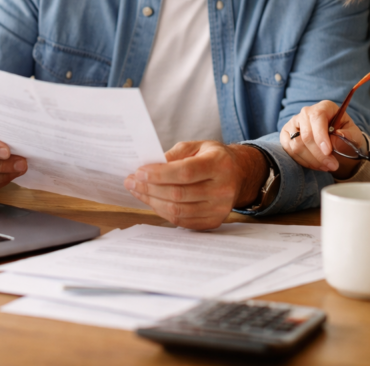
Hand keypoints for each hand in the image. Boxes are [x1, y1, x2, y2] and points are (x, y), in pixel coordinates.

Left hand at [123, 142, 266, 229]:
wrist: (238, 175)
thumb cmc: (213, 158)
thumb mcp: (197, 146)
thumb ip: (174, 155)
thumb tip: (149, 167)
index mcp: (219, 164)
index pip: (185, 172)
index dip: (159, 174)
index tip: (139, 172)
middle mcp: (223, 189)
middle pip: (179, 194)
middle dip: (149, 188)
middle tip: (131, 182)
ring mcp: (220, 209)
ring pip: (178, 211)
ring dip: (152, 202)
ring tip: (137, 191)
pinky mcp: (213, 222)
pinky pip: (182, 221)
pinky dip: (163, 212)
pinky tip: (152, 201)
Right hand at [279, 101, 366, 179]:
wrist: (337, 144)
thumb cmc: (346, 137)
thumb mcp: (354, 135)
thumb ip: (349, 135)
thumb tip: (339, 135)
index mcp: (324, 107)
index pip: (317, 117)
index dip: (321, 136)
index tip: (328, 151)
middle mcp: (306, 112)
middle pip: (306, 134)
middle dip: (319, 154)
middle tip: (332, 166)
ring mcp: (294, 123)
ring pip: (296, 145)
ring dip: (312, 160)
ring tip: (326, 166)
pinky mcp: (286, 135)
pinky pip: (289, 150)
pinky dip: (303, 161)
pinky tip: (315, 165)